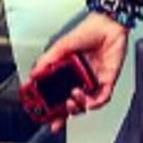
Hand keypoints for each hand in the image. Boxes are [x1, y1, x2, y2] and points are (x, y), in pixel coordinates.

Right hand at [27, 13, 130, 131]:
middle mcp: (80, 77)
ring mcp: (93, 80)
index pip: (56, 93)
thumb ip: (48, 60)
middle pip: (70, 103)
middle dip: (62, 114)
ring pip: (85, 103)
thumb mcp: (63, 45)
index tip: (41, 114)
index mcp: (68, 70)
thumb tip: (33, 72)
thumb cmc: (89, 30)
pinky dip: (96, 102)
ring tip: (71, 99)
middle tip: (55, 118)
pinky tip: (89, 101)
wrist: (109, 24)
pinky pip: (102, 98)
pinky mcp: (107, 80)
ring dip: (77, 106)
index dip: (49, 106)